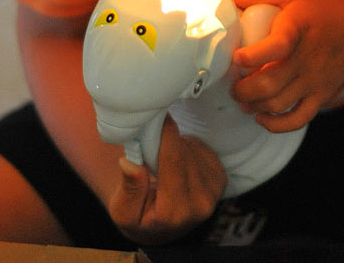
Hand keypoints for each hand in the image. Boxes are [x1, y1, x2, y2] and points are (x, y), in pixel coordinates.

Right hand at [108, 115, 226, 243]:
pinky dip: (187, 150)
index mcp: (174, 212)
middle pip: (183, 152)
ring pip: (192, 149)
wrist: (161, 228)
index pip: (173, 160)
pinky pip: (202, 150)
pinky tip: (177, 163)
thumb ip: (129, 189)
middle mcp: (200, 204)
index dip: (166, 133)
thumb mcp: (123, 212)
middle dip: (166, 140)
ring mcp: (214, 191)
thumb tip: (130, 163)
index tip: (158, 115)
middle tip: (150, 141)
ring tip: (162, 160)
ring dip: (176, 146)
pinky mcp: (220, 180)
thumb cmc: (139, 217)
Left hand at [228, 0, 343, 132]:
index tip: (236, 57)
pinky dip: (277, 124)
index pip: (277, 46)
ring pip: (279, 104)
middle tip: (232, 84)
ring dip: (255, 105)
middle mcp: (307, 58)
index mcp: (298, 28)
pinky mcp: (322, 94)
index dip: (253, 55)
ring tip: (242, 98)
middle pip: (271, 84)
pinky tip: (262, 116)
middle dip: (243, 89)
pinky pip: (299, 118)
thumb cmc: (325, 6)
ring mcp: (315, 80)